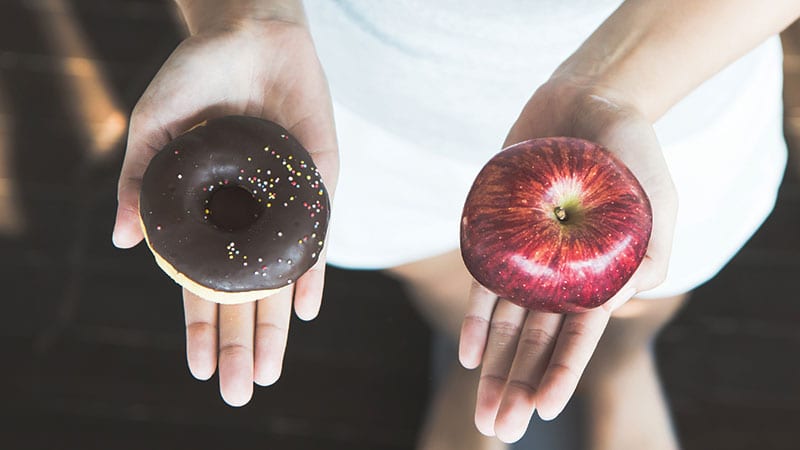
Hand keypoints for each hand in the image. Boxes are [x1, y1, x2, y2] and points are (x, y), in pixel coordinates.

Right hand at [112, 19, 337, 405]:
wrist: (251, 35)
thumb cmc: (195, 76)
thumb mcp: (154, 125)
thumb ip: (138, 180)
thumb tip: (122, 241)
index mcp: (204, 213)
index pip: (201, 285)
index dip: (199, 327)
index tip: (199, 369)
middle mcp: (245, 219)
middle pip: (243, 295)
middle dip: (239, 344)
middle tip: (238, 393)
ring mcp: (282, 206)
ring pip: (280, 279)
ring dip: (275, 327)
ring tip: (269, 372)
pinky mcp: (317, 185)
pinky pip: (316, 238)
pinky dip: (312, 273)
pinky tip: (306, 311)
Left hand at [458, 79, 676, 441]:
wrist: (588, 105)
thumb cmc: (631, 155)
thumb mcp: (657, 204)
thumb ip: (646, 260)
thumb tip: (609, 307)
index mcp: (601, 278)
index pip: (579, 337)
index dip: (561, 375)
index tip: (543, 411)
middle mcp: (561, 276)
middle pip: (538, 343)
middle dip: (519, 386)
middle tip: (500, 429)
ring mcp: (528, 258)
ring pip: (510, 325)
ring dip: (495, 369)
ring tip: (483, 410)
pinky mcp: (499, 236)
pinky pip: (485, 285)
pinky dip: (478, 321)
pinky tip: (468, 356)